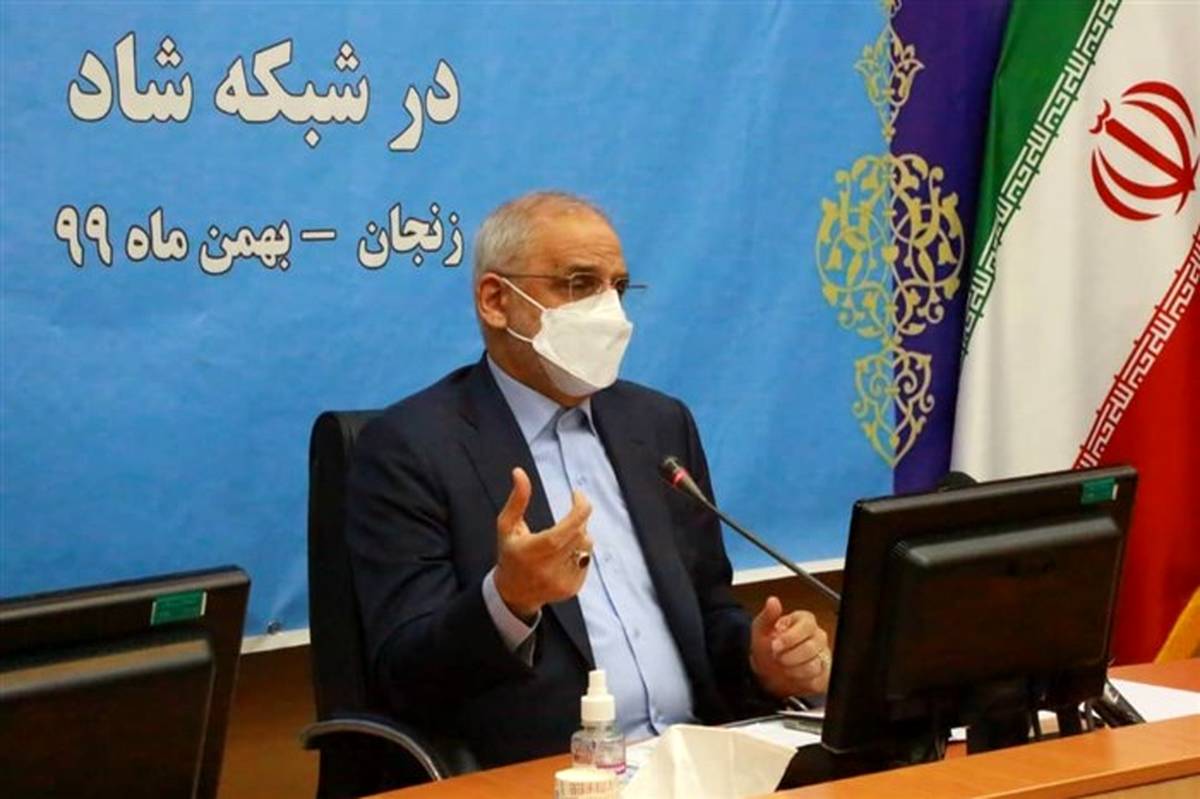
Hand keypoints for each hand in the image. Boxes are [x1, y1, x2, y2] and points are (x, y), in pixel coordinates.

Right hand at [493, 467, 593, 619]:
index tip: (577, 494)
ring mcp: (562, 581)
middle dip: (578, 520)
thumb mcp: (506, 526)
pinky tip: (562, 558)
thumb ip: (516, 499)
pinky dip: (579, 553)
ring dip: (580, 537)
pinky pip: (587, 561)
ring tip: (561, 540)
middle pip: (581, 534)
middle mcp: (548, 568)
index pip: (569, 527)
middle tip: (568, 517)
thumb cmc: (510, 553)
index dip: (579, 507)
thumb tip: (519, 472)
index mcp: (532, 550)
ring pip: (587, 547)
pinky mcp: (572, 589)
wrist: (513, 593)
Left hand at [749, 596, 831, 697]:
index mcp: (805, 621)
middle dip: (789, 656)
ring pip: (814, 665)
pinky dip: (801, 681)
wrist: (767, 671)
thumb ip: (768, 615)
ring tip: (784, 666)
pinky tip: (793, 675)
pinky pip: (817, 680)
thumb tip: (773, 601)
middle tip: (777, 657)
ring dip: (793, 669)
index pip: (807, 625)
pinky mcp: (824, 673)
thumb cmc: (767, 647)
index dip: (790, 637)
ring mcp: (823, 655)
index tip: (775, 645)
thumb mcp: (761, 629)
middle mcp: (818, 636)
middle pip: (811, 647)